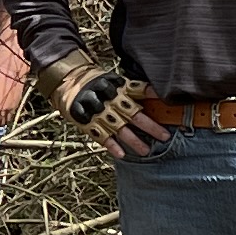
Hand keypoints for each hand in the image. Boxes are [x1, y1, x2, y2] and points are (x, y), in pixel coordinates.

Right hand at [49, 60, 166, 158]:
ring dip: (133, 140)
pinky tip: (121, 154)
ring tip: (146, 151)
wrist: (69, 82)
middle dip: (150, 126)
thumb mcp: (115, 80)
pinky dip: (111, 145)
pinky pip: (100, 135)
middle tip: (165, 137)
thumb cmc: (98, 83)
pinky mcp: (88, 122)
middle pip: (133, 113)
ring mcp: (99, 112)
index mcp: (119, 87)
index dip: (152, 94)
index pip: (139, 90)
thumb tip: (157, 97)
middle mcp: (111, 100)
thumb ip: (133, 89)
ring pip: (119, 128)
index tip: (166, 100)